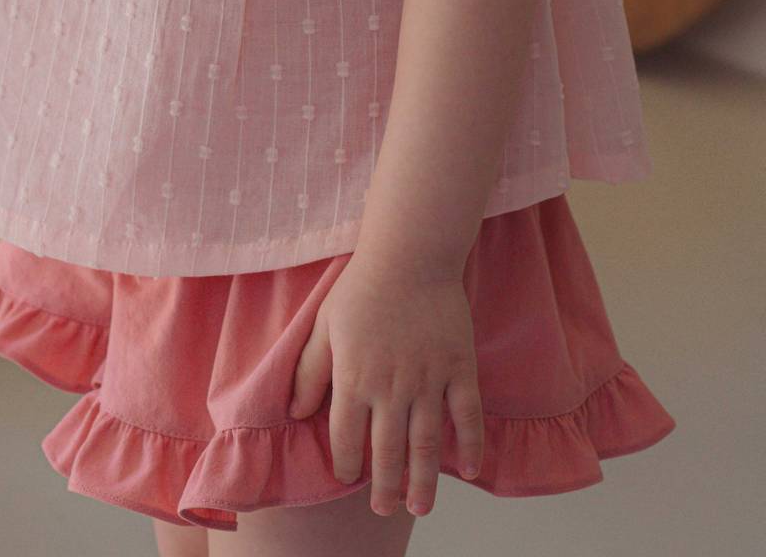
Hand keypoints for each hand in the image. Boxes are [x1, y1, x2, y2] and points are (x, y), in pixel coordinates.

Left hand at [288, 253, 483, 516]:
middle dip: (386, 487)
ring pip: (427, 444)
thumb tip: (298, 413)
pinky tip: (466, 470)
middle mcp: (391, 387)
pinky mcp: (459, 369)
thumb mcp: (324, 326)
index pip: (347, 437)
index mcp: (354, 378)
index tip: (348, 477)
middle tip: (386, 510)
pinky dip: (470, 446)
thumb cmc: (362, 288)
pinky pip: (467, 416)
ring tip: (420, 508)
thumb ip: (309, 371)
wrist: (410, 256)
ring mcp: (428, 380)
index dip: (346, 463)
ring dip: (424, 481)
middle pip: (388, 451)